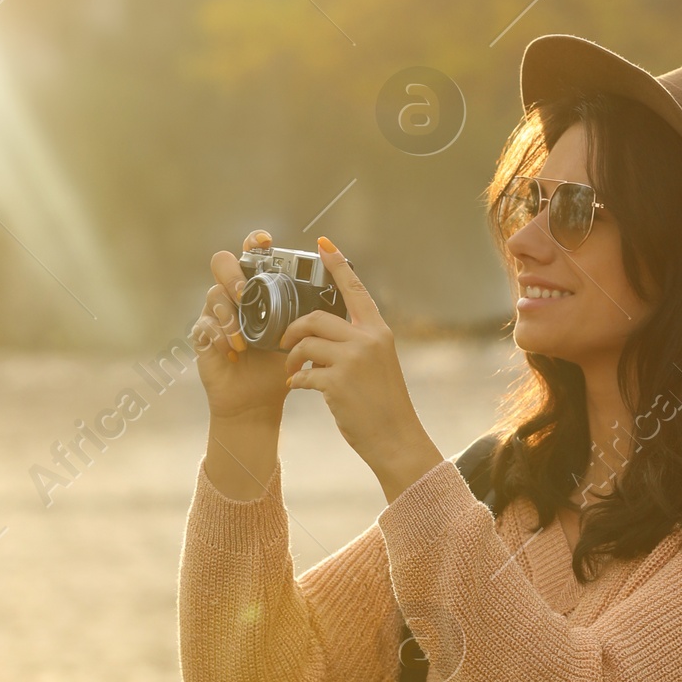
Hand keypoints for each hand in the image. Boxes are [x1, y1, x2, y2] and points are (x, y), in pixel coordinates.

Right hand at [193, 230, 289, 500]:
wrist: (258, 403)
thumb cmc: (279, 367)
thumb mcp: (301, 336)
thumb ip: (313, 310)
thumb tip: (342, 282)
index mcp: (260, 291)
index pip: (253, 255)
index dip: (255, 243)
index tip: (266, 241)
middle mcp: (235, 297)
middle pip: (223, 263)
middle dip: (234, 274)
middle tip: (246, 293)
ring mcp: (216, 315)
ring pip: (213, 294)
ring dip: (228, 313)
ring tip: (242, 337)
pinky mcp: (203, 336)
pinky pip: (203, 325)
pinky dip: (220, 337)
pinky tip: (234, 352)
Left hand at [281, 238, 441, 501]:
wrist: (396, 438)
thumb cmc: (383, 404)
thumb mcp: (379, 363)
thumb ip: (358, 343)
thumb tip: (324, 334)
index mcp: (378, 331)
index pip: (355, 289)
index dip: (338, 265)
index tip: (324, 243)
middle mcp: (367, 340)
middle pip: (316, 317)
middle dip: (294, 329)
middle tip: (285, 342)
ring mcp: (353, 361)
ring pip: (306, 343)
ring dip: (292, 356)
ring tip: (293, 369)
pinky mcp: (337, 383)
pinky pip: (303, 373)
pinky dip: (295, 379)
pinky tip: (298, 386)